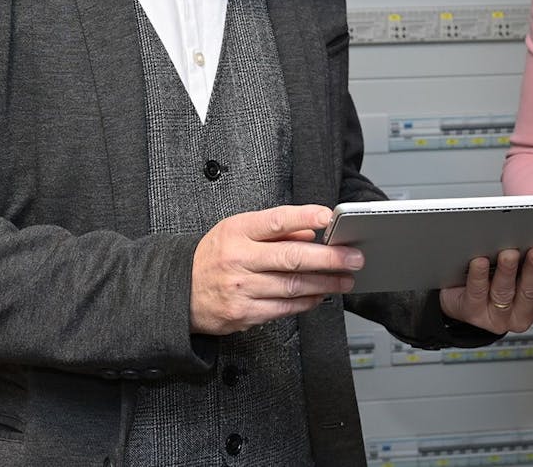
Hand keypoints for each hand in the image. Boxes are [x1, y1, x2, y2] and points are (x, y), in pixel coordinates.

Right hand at [190, 205, 361, 334]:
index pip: (276, 221)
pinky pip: (283, 308)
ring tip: (345, 279)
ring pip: (293, 286)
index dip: (304, 217)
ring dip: (325, 283)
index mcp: (237, 232)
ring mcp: (240, 289)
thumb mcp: (236, 232)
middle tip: (353, 258)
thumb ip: (273, 231)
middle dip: (329, 258)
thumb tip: (310, 233)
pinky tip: (320, 296)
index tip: (328, 217)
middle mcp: (238, 259)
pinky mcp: (243, 314)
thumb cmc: (213, 257)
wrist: (179, 292)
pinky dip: (306, 302)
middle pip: (291, 258)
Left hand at [438, 247, 532, 332]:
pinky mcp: (472, 313)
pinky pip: (476, 293)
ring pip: (504, 293)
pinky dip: (478, 276)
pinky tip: (478, 261)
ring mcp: (498, 316)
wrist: (462, 298)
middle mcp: (522, 313)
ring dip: (508, 271)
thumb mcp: (522, 272)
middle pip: (532, 292)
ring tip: (509, 253)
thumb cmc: (496, 278)